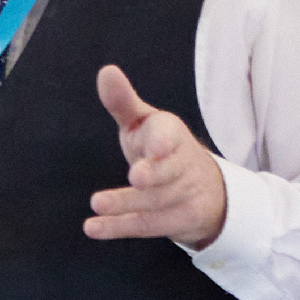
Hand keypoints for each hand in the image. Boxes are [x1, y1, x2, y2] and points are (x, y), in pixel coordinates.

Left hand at [85, 64, 227, 250]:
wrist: (206, 188)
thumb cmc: (163, 148)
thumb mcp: (144, 123)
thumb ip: (123, 102)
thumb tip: (106, 71)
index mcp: (172, 133)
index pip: (170, 134)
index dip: (164, 141)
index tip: (156, 146)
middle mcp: (182, 163)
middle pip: (170, 170)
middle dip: (155, 173)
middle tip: (136, 176)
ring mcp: (183, 195)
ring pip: (156, 202)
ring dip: (127, 203)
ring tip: (98, 203)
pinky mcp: (178, 221)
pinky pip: (147, 225)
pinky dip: (119, 227)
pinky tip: (93, 227)